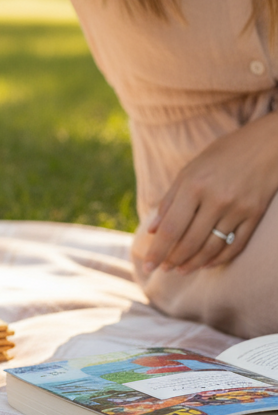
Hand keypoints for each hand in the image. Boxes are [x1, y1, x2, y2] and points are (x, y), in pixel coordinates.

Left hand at [140, 112, 277, 275]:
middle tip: (164, 269)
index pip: (171, 229)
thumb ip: (169, 201)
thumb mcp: (188, 171)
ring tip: (181, 270)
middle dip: (173, 260)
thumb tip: (153, 230)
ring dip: (194, 263)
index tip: (148, 265)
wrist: (265, 145)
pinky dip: (220, 258)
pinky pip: (236, 245)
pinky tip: (208, 264)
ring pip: (212, 247)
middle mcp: (215, 199)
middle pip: (190, 242)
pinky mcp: (254, 215)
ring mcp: (237, 209)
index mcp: (193, 186)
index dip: (158, 251)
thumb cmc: (220, 156)